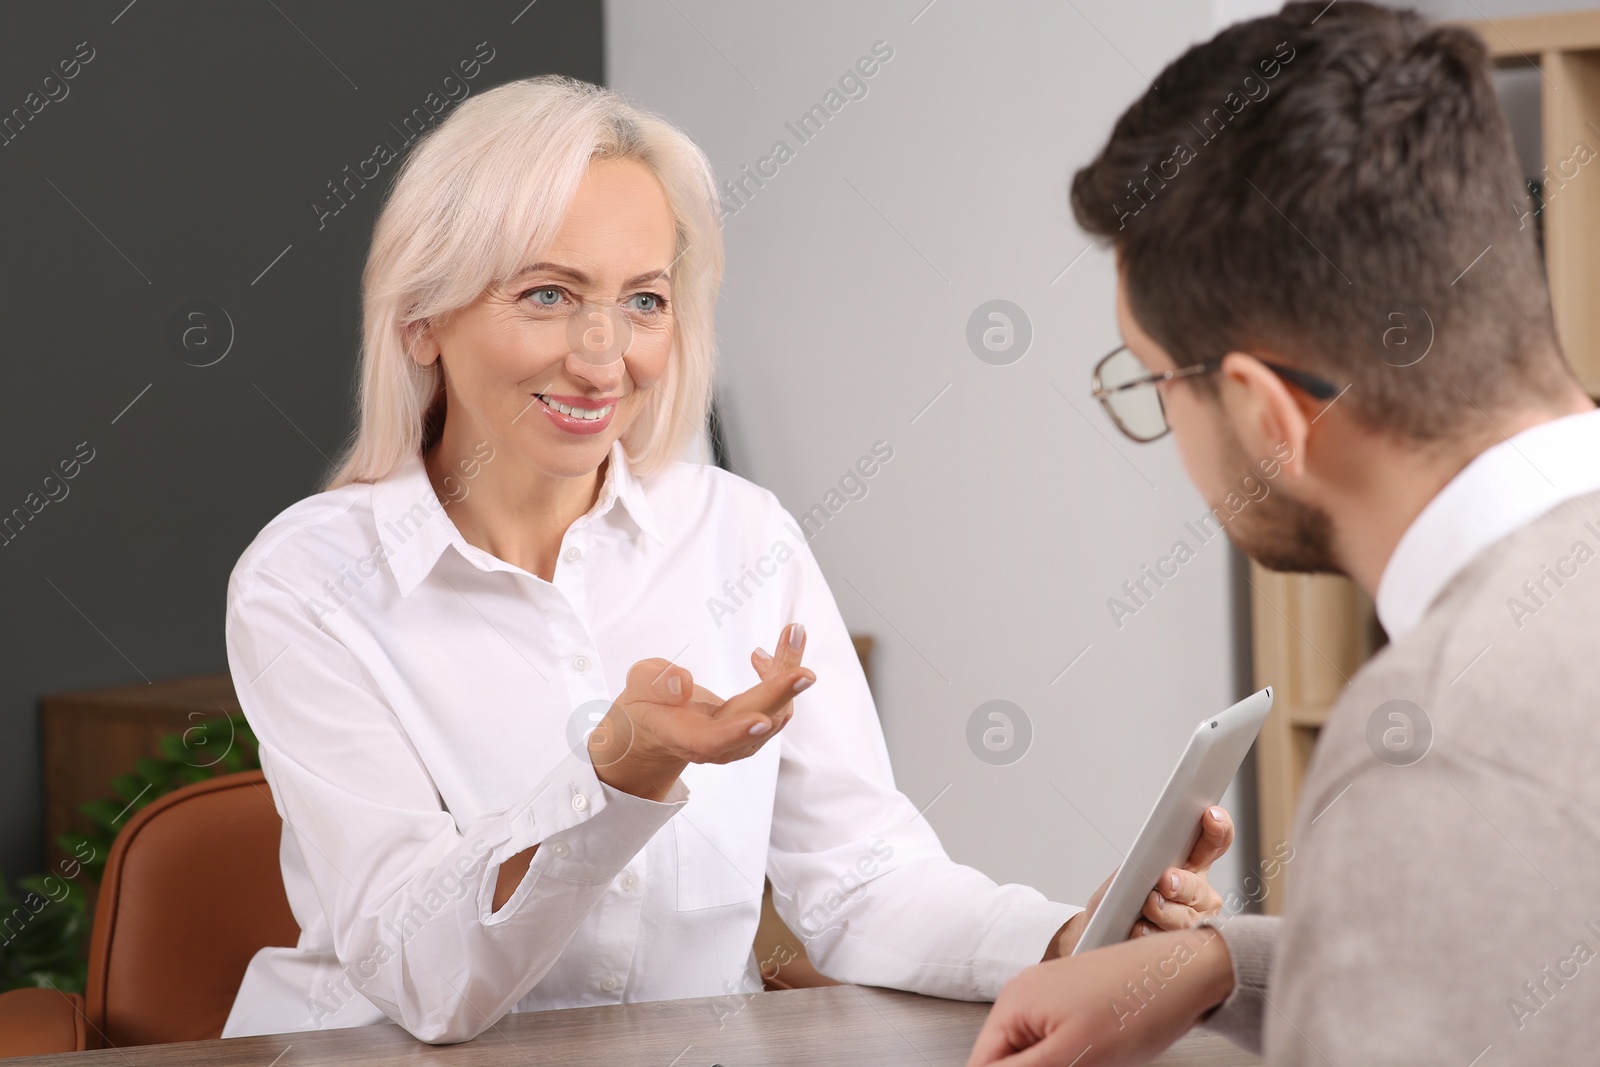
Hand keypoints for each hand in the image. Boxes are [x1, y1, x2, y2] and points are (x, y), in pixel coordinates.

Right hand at [588, 623, 814, 800]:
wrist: (659, 729)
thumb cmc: (647, 704)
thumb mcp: (638, 687)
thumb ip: (654, 683)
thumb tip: (681, 683)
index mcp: (683, 736)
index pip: (711, 741)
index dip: (737, 732)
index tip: (762, 719)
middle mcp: (718, 746)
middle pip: (756, 722)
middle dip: (781, 691)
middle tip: (803, 663)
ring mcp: (740, 743)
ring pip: (776, 712)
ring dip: (788, 673)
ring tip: (792, 633)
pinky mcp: (754, 732)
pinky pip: (779, 706)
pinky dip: (782, 676)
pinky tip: (769, 654)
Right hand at [967, 927, 1235, 1066]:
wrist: (1187, 973)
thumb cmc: (1139, 1002)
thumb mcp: (1072, 1054)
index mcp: (1014, 1003)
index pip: (983, 1064)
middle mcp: (1027, 994)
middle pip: (1011, 1058)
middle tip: (1083, 1065)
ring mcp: (1052, 996)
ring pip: (1038, 1053)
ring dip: (1064, 1064)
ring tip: (1097, 1059)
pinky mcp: (1076, 1002)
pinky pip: (1058, 1041)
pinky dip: (1077, 1058)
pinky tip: (1103, 1056)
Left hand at [1042, 806, 1233, 959]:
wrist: (1103, 931)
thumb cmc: (1121, 897)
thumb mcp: (1129, 873)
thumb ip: (1146, 863)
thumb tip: (1155, 864)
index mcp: (1193, 866)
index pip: (1214, 843)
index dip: (1218, 828)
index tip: (1209, 815)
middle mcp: (1201, 897)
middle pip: (1198, 888)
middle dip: (1182, 884)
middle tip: (1165, 881)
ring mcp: (1195, 926)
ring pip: (1186, 919)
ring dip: (1164, 913)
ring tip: (1145, 908)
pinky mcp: (1183, 954)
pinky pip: (1171, 945)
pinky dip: (1150, 935)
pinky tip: (1137, 930)